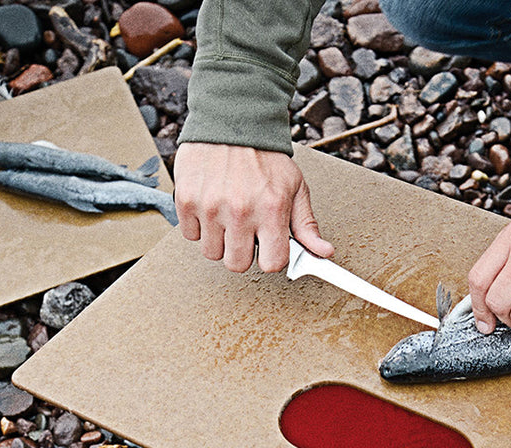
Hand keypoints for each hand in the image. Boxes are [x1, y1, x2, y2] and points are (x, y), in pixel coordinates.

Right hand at [173, 143, 333, 271]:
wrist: (232, 120)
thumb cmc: (265, 155)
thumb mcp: (295, 187)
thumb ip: (307, 224)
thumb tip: (324, 252)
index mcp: (271, 210)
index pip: (272, 264)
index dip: (271, 257)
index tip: (269, 247)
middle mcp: (240, 211)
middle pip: (237, 264)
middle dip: (242, 253)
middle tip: (245, 231)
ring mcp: (210, 207)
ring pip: (211, 253)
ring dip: (220, 240)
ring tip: (227, 217)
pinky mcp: (186, 200)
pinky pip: (190, 235)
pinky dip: (200, 226)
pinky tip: (211, 208)